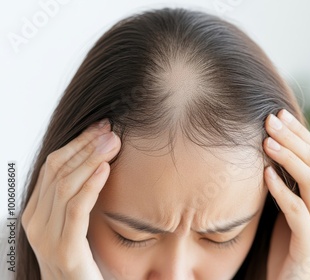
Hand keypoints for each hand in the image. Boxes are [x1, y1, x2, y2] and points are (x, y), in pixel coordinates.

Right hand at [21, 119, 120, 279]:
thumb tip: (100, 160)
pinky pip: (76, 210)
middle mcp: (35, 222)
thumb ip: (78, 197)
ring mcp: (46, 237)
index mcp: (36, 212)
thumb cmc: (83, 260)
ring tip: (113, 144)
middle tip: (110, 130)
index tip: (100, 127)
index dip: (77, 143)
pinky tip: (106, 170)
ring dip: (91, 160)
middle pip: (58, 171)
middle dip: (86, 146)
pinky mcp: (65, 250)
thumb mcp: (76, 224)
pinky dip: (91, 186)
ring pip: (66, 186)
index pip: (53, 167)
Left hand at [264, 109, 309, 279]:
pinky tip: (265, 175)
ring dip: (287, 158)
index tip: (279, 114)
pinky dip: (281, 190)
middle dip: (292, 137)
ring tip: (266, 141)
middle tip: (270, 119)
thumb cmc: (283, 243)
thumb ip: (288, 182)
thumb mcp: (287, 207)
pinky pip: (297, 211)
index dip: (299, 133)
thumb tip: (271, 146)